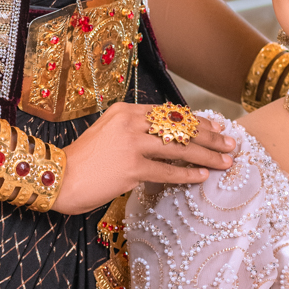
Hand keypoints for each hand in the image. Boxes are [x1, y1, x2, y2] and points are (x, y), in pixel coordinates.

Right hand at [53, 101, 235, 214]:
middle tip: (231, 143)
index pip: (170, 113)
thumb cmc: (83, 161)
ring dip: (206, 155)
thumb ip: (134, 133)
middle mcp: (130, 122)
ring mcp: (131, 144)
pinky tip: (203, 176)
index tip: (217, 127)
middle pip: (179, 127)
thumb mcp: (108, 135)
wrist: (57, 177)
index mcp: (125, 111)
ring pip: (179, 147)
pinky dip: (187, 174)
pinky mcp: (131, 167)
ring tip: (225, 161)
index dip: (197, 121)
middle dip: (210, 136)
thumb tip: (168, 142)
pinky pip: (167, 171)